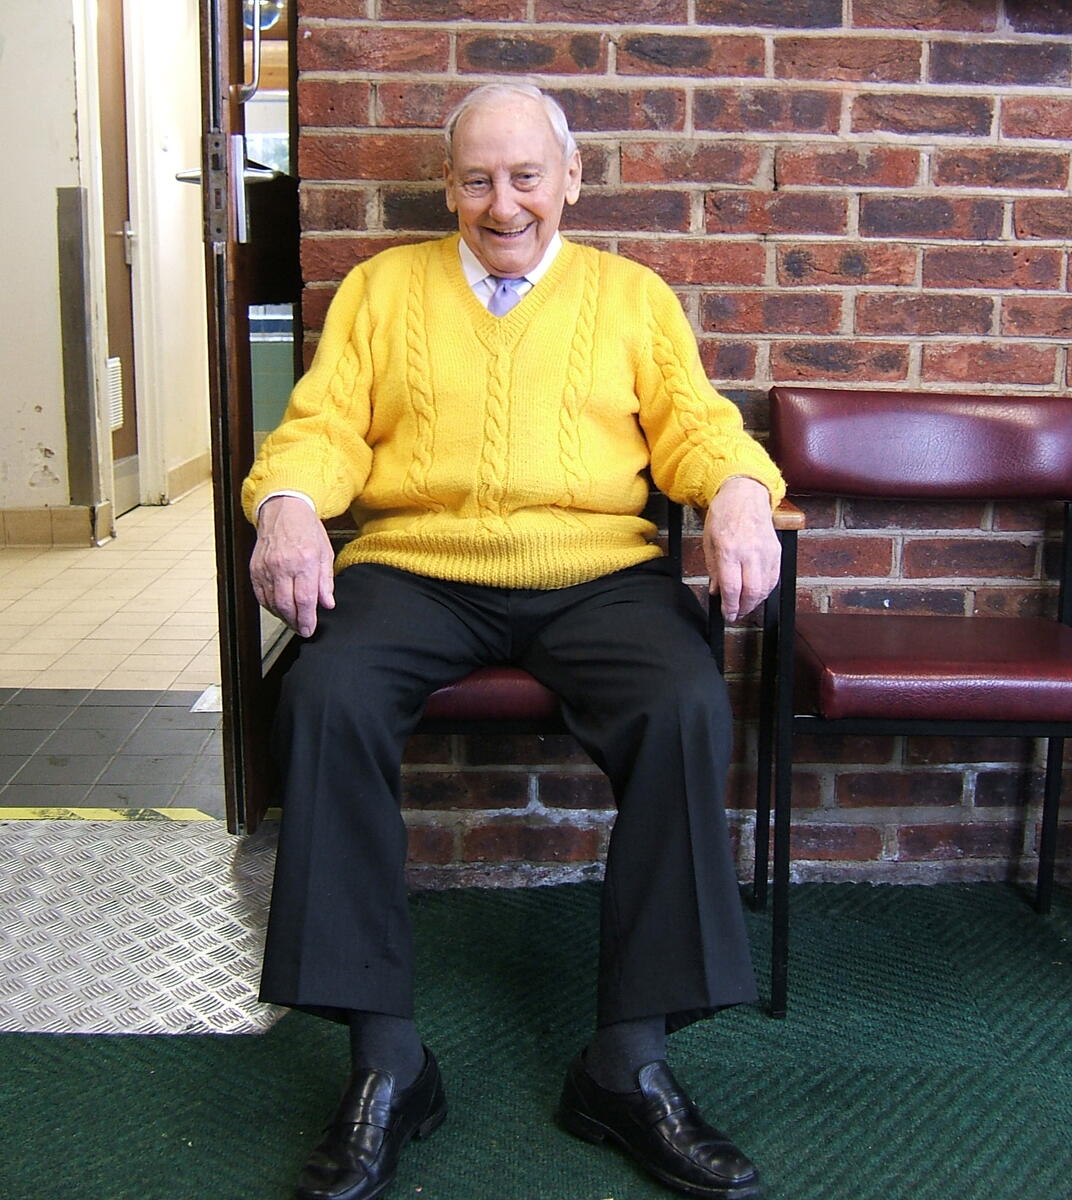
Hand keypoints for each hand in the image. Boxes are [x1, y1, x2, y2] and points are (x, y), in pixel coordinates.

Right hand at [250, 496, 335, 636]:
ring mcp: (266, 567)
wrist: (283, 509)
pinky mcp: (255, 568)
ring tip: (293, 621)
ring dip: (283, 617)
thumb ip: (325, 581)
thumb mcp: (325, 553)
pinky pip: (261, 595)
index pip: (305, 600)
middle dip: (295, 622)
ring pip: (272, 603)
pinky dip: (270, 606)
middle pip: (287, 605)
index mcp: (305, 561)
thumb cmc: (306, 529)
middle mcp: (283, 565)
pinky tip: (279, 609)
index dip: (307, 619)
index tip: (310, 629)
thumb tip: (327, 603)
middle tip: (302, 629)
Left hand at [703, 476, 779, 621]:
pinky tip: (756, 593)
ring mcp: (767, 551)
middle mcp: (750, 551)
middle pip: (752, 591)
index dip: (729, 606)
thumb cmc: (724, 514)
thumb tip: (716, 591)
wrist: (745, 494)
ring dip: (755, 601)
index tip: (726, 614)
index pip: (731, 587)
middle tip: (735, 614)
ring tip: (744, 605)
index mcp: (729, 549)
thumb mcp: (709, 541)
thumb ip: (713, 569)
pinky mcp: (777, 551)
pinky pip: (774, 578)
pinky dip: (766, 590)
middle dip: (743, 608)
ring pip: (765, 587)